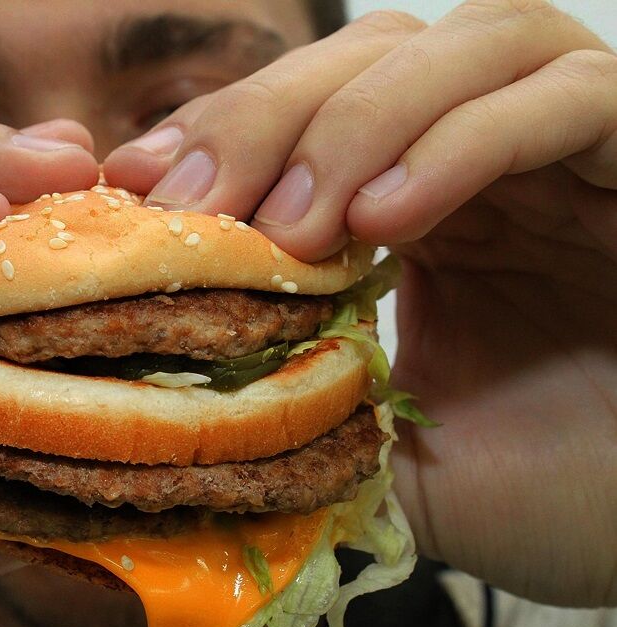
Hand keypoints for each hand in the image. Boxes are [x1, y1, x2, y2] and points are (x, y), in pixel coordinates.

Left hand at [104, 1, 616, 606]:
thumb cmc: (543, 493)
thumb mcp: (384, 448)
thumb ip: (300, 401)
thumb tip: (171, 381)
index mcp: (427, 200)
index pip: (313, 107)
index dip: (222, 130)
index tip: (140, 186)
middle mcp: (499, 155)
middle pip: (375, 51)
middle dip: (271, 116)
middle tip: (200, 204)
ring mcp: (581, 151)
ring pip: (471, 47)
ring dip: (362, 124)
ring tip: (299, 228)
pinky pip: (572, 101)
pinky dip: (467, 141)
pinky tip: (393, 219)